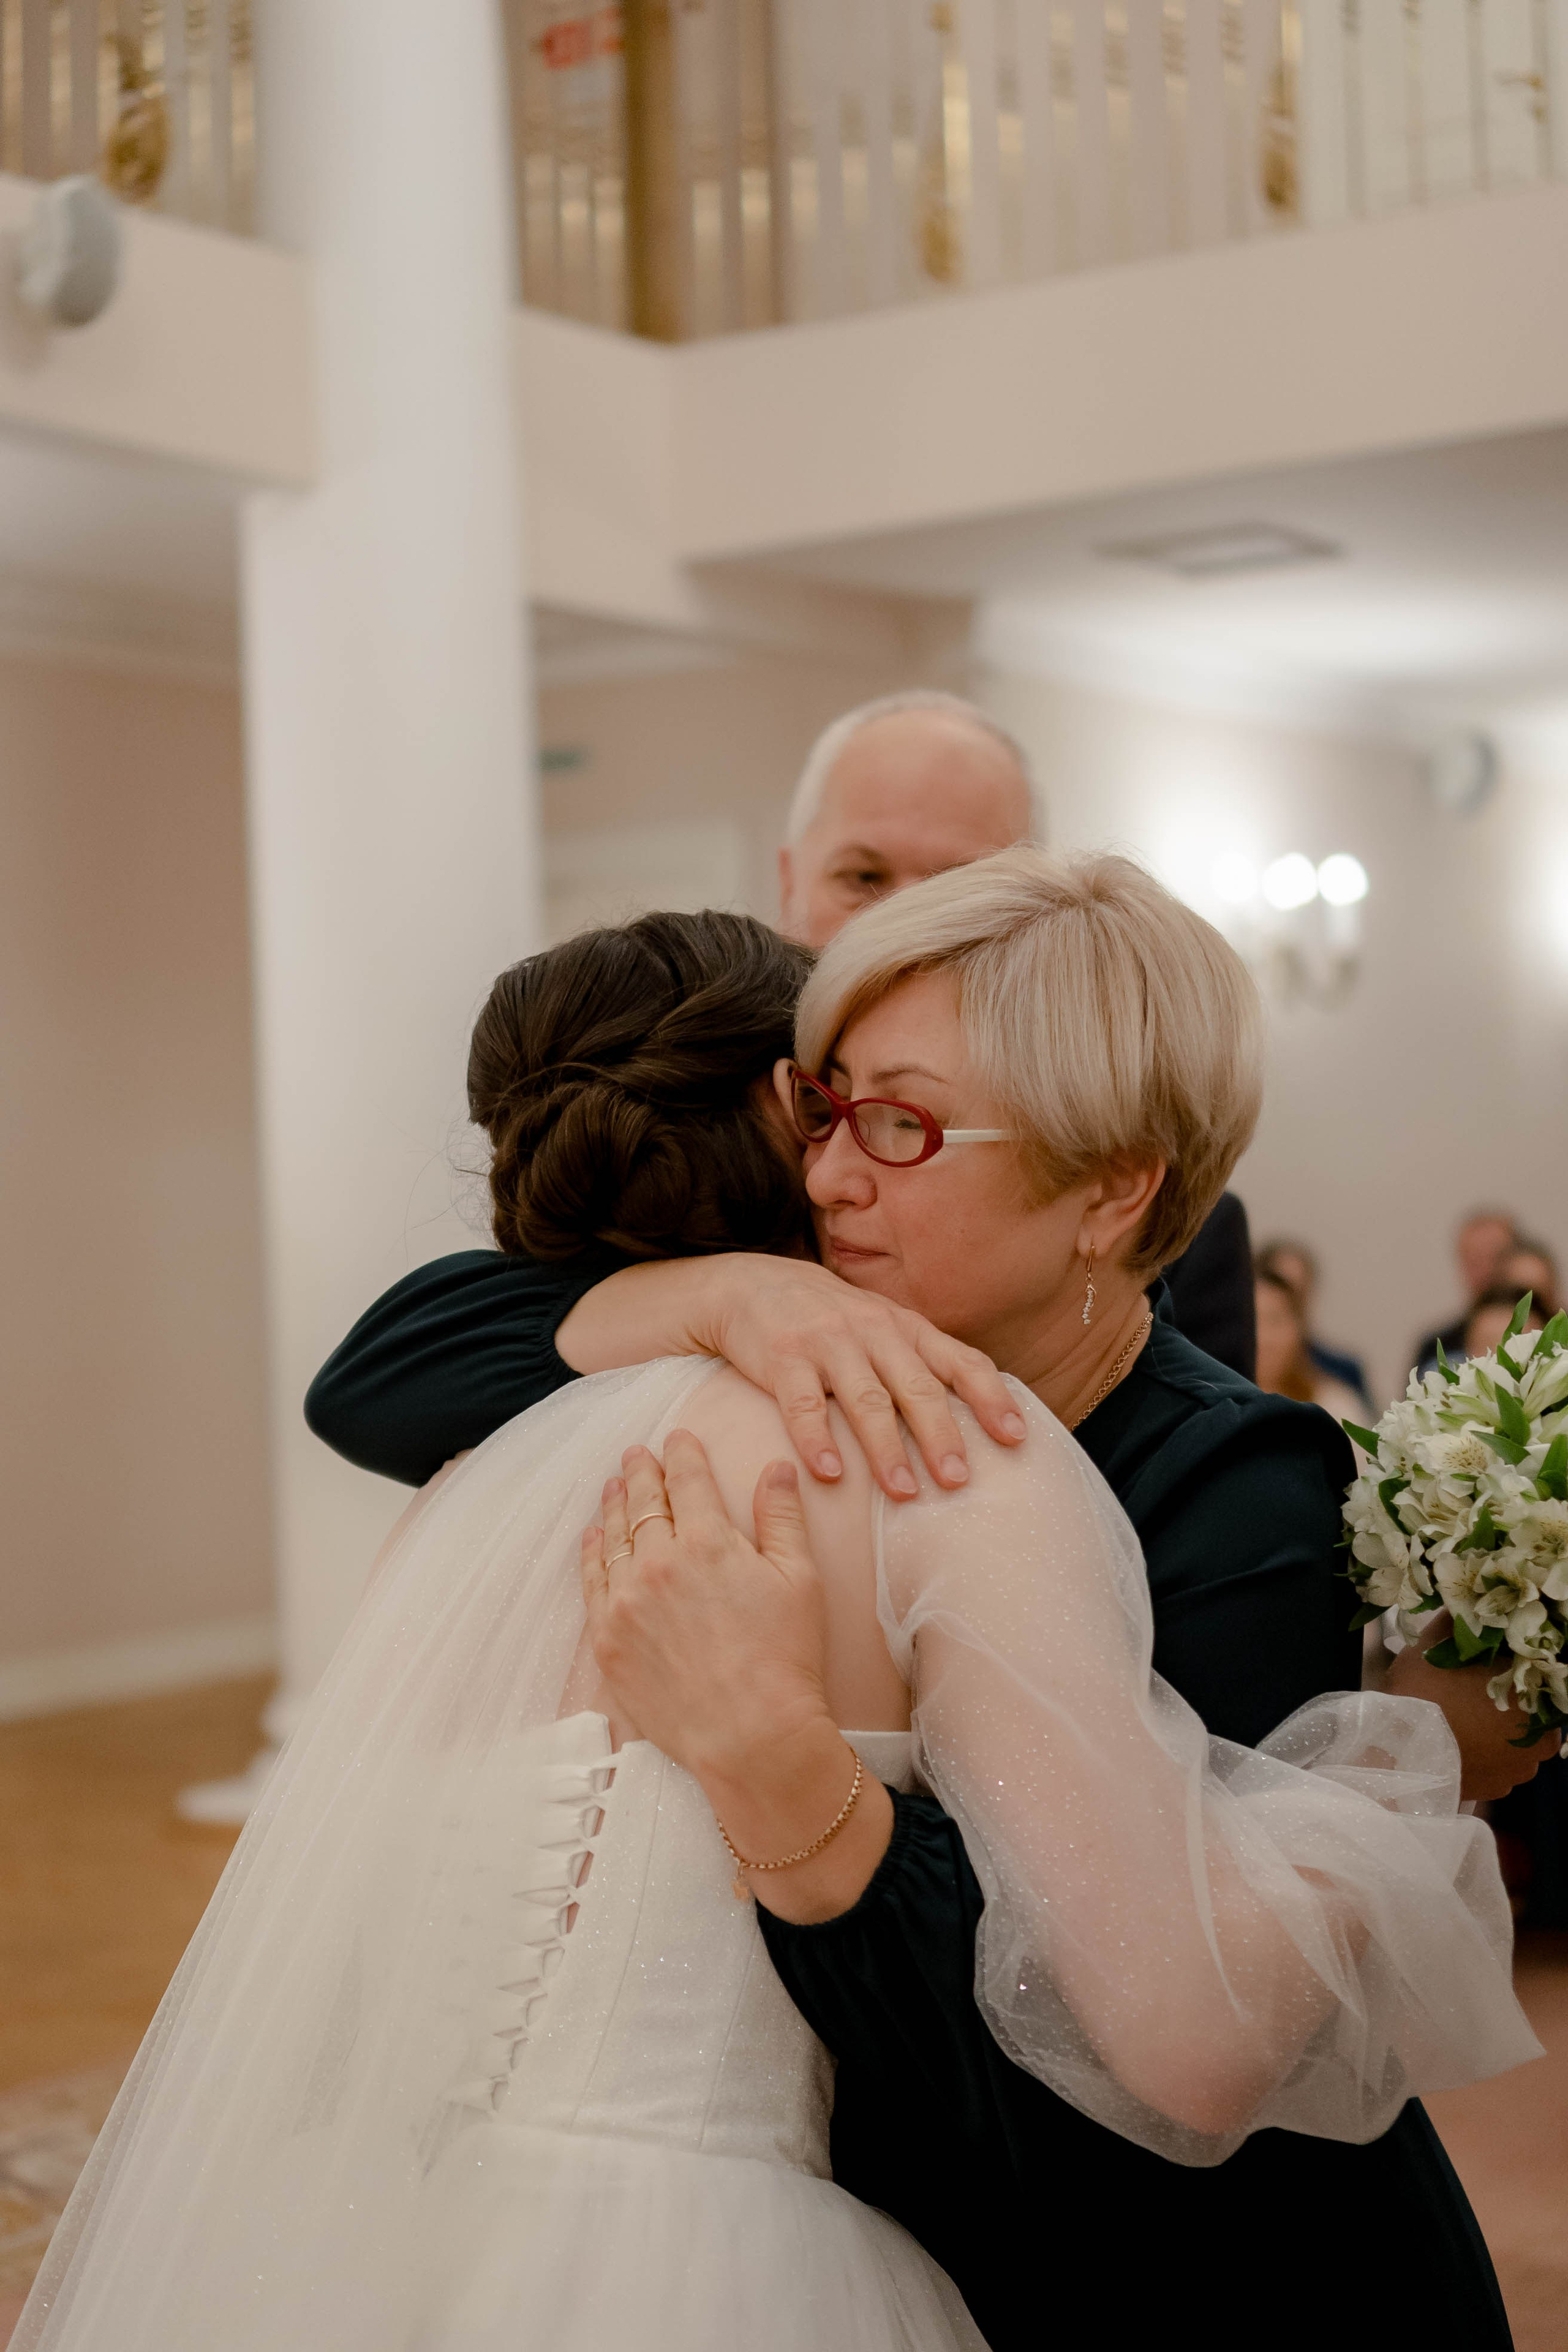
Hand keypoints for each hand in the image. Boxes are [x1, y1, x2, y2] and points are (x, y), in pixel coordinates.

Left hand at [580, 1431, 893, 1919]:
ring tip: (616, 1486)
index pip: (688, 1480)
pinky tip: (594, 1537)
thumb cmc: (786, 1660)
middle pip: (644, 1502)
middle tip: (638, 1453)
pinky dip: (592, 1553)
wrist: (751, 1738)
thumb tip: (777, 1467)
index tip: (678, 1437)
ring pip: (614, 1537)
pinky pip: (592, 1582)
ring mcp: (626, 1602)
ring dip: (615, 1505)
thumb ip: (782, 1517)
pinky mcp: (608, 1640)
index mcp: (708, 1541)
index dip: (683, 1453)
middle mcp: (658, 1563)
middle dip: (643, 1472)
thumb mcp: (800, 1579)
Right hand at [698, 1255, 1023, 1499]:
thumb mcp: (881, 1329)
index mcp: (907, 1328)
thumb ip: (919, 1365)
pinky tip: (829, 1473)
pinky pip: (803, 1403)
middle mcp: (875, 1330)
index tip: (1016, 1438)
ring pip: (866, 1399)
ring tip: (904, 1493)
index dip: (991, 1398)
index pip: (961, 1361)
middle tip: (959, 1481)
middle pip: (917, 1387)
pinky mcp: (783, 1356)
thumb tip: (975, 1423)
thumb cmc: (829, 1321)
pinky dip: (816, 1438)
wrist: (751, 1285)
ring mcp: (829, 1341)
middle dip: (941, 1435)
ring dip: (886, 1448)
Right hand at [1385, 1612, 1562, 1802]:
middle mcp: (1540, 1738)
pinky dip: (1483, 1754)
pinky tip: (1457, 1741)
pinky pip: (1497, 1766)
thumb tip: (1464, 1605)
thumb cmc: (1423, 1693)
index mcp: (1534, 1697)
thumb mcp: (1434, 1643)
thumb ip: (1457, 1622)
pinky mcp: (1498, 1789)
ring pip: (1514, 1742)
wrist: (1397, 1751)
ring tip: (1461, 1718)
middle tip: (1472, 1690)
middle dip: (1508, 1702)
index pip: (1536, 1676)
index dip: (1512, 1668)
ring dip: (1496, 1731)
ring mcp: (1520, 1769)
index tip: (1489, 1664)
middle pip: (1530, 1712)